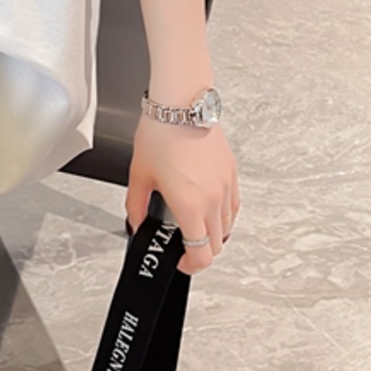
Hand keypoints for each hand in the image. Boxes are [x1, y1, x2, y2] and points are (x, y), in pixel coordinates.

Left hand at [126, 114, 239, 274]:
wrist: (180, 103)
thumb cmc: (160, 133)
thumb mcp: (139, 174)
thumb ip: (136, 206)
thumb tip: (137, 224)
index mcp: (190, 205)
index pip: (201, 255)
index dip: (190, 266)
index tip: (180, 261)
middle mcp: (213, 199)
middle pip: (216, 245)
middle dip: (199, 251)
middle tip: (182, 244)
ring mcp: (226, 186)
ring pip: (227, 227)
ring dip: (212, 233)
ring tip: (192, 223)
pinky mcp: (231, 173)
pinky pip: (234, 206)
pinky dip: (223, 215)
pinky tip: (208, 207)